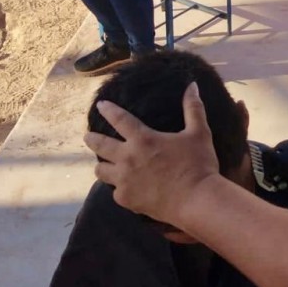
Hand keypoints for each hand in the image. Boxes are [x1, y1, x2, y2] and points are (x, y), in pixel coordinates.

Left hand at [83, 83, 220, 225]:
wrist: (196, 200)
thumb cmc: (198, 164)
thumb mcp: (199, 133)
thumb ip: (193, 108)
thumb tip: (192, 85)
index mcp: (143, 139)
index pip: (120, 120)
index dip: (108, 110)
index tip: (100, 105)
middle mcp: (128, 159)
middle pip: (100, 145)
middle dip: (91, 139)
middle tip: (88, 136)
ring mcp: (124, 181)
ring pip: (101, 171)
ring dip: (102, 165)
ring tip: (104, 164)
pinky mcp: (127, 200)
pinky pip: (115, 192)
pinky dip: (118, 187)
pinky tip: (124, 187)